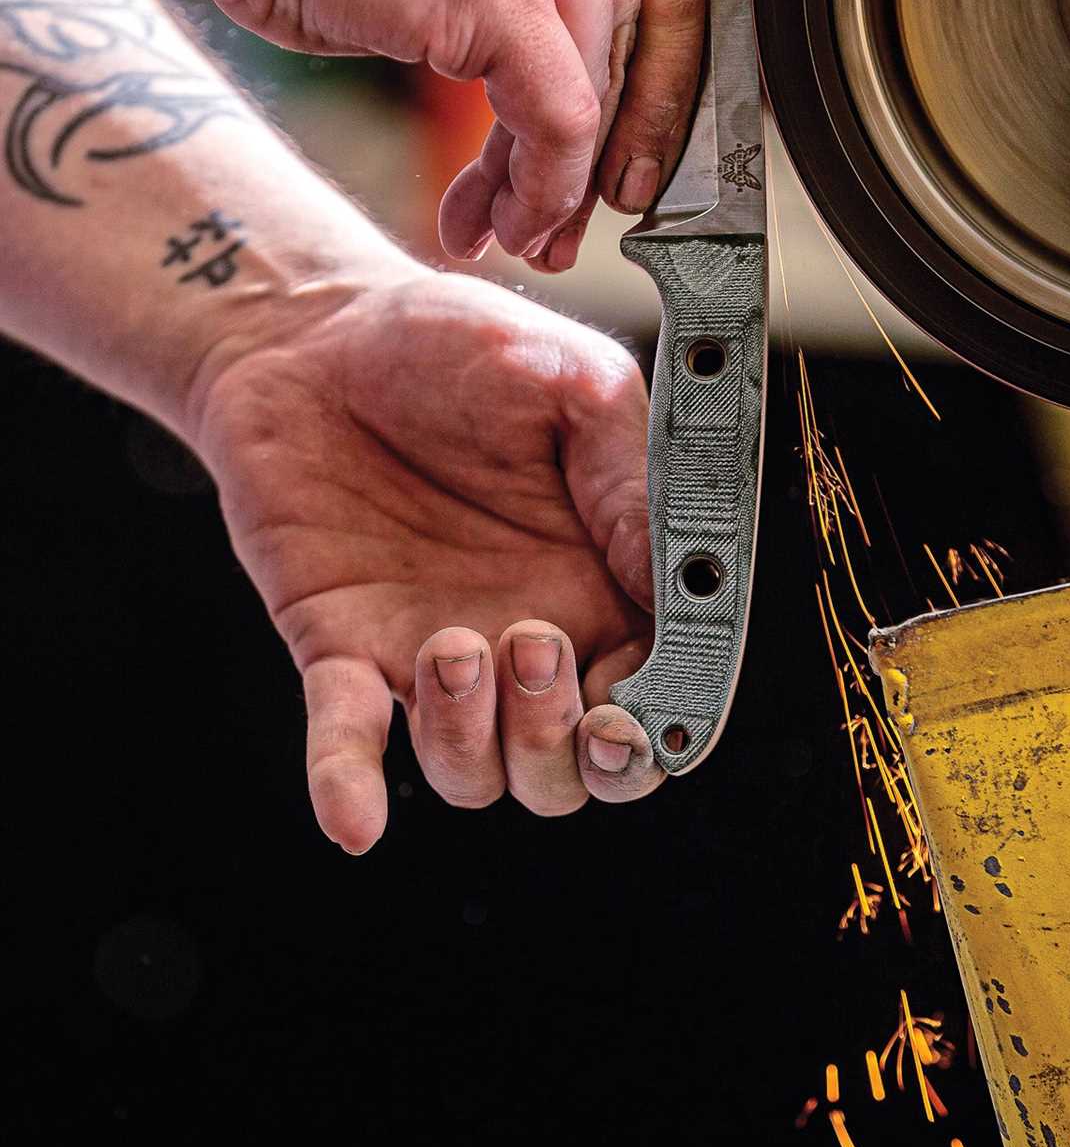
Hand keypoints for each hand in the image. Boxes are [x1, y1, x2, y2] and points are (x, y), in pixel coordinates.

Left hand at [190, 266, 663, 843]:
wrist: (311, 329)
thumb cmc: (452, 341)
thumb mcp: (568, 383)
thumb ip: (631, 477)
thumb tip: (681, 582)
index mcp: (604, 576)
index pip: (661, 686)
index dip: (663, 716)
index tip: (646, 701)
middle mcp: (529, 631)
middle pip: (575, 769)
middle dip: (569, 748)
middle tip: (536, 647)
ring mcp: (433, 651)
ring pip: (478, 774)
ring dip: (475, 740)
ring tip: (452, 643)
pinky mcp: (342, 648)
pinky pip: (348, 744)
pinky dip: (349, 786)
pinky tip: (354, 816)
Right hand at [213, 0, 704, 268]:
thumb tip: (578, 74)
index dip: (661, 81)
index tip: (639, 154)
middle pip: (642, 35)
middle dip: (608, 148)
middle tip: (575, 216)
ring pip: (598, 84)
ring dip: (558, 182)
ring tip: (519, 232)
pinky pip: (558, 115)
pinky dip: (541, 184)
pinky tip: (504, 220)